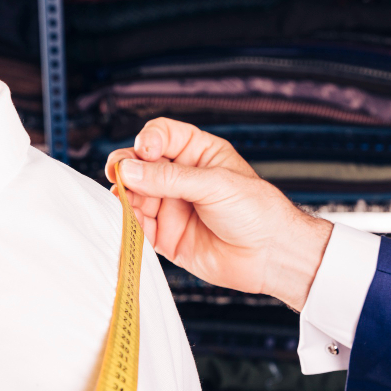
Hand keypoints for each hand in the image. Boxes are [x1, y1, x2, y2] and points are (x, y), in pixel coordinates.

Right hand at [105, 119, 332, 310]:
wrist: (272, 255)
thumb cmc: (256, 212)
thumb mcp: (214, 184)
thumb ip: (170, 178)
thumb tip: (128, 172)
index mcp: (198, 154)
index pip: (161, 135)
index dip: (147, 140)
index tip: (145, 151)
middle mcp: (181, 179)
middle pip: (139, 166)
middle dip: (126, 169)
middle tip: (119, 178)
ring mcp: (172, 208)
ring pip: (134, 196)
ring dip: (123, 198)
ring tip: (121, 203)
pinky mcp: (167, 238)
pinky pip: (139, 228)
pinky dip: (128, 225)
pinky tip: (127, 223)